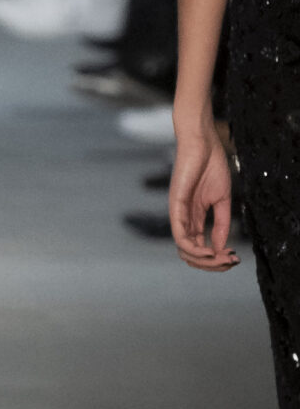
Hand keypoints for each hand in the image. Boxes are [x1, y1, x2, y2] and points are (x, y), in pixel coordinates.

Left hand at [170, 113, 239, 270]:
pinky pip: (179, 233)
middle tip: (230, 262)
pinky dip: (193, 247)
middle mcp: (183, 219)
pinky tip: (209, 251)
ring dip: (204, 260)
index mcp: (194, 219)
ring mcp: (178, 213)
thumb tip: (222, 247)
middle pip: (189, 254)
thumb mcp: (221, 200)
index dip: (215, 258)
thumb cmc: (210, 167)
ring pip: (184, 249)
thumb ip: (220, 223)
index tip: (234, 258)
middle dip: (211, 264)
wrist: (203, 144)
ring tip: (223, 258)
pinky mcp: (175, 205)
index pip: (199, 248)